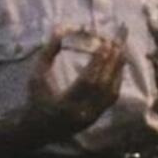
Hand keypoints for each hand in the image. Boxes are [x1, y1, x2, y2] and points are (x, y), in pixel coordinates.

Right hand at [23, 26, 128, 140]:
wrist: (38, 128)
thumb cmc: (36, 98)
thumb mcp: (37, 75)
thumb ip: (48, 53)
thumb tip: (60, 29)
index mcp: (64, 104)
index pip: (86, 82)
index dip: (98, 62)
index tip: (106, 43)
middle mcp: (81, 113)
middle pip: (103, 85)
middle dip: (112, 62)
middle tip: (118, 41)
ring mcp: (91, 117)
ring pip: (111, 92)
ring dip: (117, 69)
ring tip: (121, 48)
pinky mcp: (97, 117)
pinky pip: (111, 97)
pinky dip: (117, 79)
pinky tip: (118, 64)